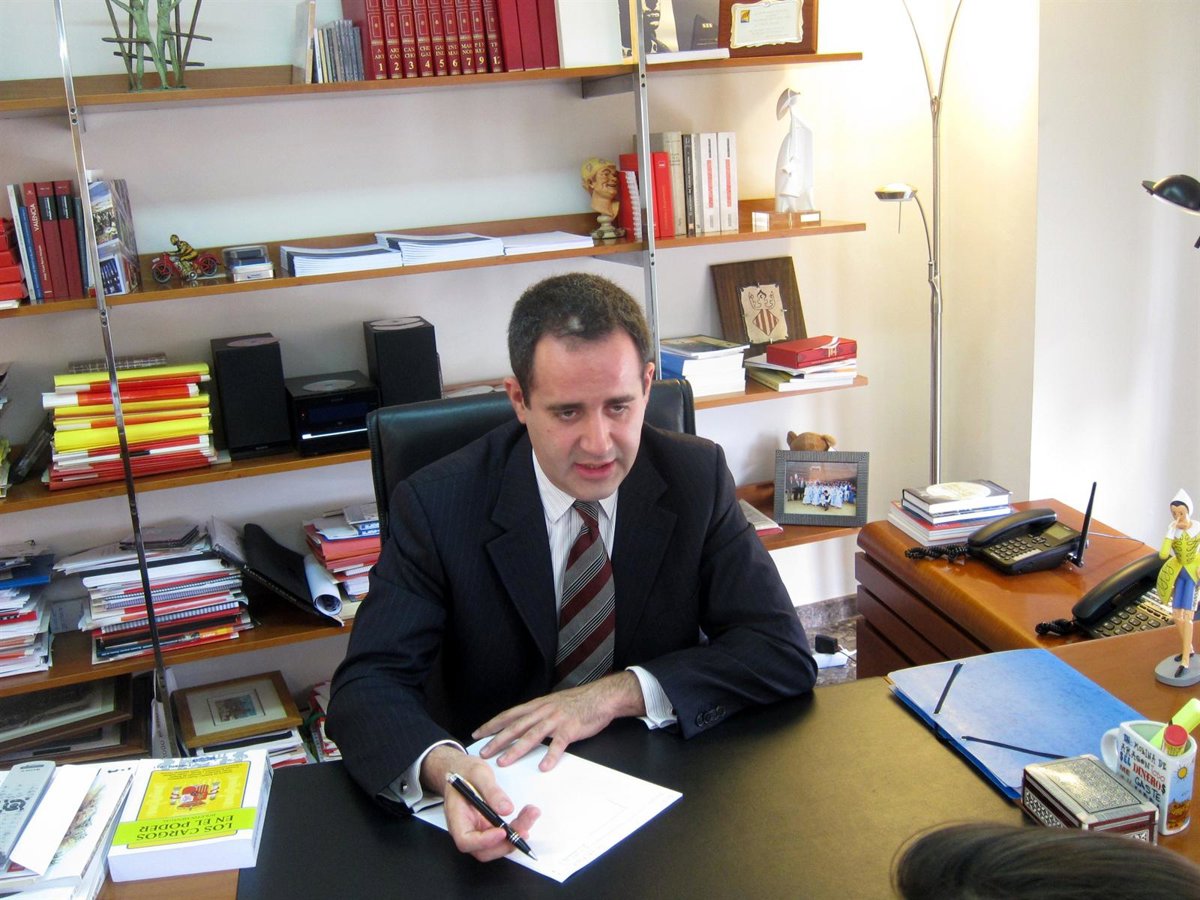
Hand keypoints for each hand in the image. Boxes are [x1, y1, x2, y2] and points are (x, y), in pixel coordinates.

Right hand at [420, 746, 539, 861]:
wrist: (460, 770)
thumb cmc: (464, 771)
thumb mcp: (479, 773)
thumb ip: (492, 791)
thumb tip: (507, 810)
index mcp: (456, 816)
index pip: (465, 840)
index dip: (484, 842)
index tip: (502, 831)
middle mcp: (466, 829)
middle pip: (483, 850)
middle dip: (506, 843)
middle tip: (525, 826)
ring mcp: (477, 830)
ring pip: (496, 846)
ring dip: (515, 836)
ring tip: (531, 814)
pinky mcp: (487, 828)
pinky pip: (502, 837)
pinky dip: (516, 829)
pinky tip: (527, 817)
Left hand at [472, 671, 644, 771]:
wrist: (601, 697)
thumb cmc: (578, 702)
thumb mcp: (553, 704)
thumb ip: (538, 714)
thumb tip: (524, 725)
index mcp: (537, 706)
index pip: (509, 715)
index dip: (492, 724)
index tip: (478, 734)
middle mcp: (543, 711)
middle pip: (515, 727)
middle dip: (497, 740)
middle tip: (484, 753)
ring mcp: (556, 720)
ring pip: (531, 735)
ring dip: (516, 749)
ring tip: (504, 762)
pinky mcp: (570, 729)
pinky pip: (558, 744)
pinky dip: (550, 756)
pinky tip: (544, 767)